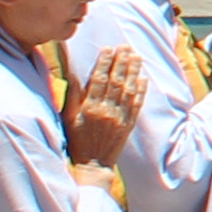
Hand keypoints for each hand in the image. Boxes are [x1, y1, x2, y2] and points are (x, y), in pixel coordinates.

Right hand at [58, 42, 151, 169]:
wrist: (94, 165)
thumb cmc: (76, 140)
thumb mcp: (68, 118)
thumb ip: (73, 97)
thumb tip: (74, 75)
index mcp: (89, 108)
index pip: (99, 80)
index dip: (104, 63)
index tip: (108, 48)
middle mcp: (106, 111)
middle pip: (116, 81)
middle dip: (121, 62)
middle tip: (125, 46)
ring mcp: (120, 117)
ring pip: (128, 90)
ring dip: (133, 71)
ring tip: (136, 56)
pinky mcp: (129, 124)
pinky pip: (137, 104)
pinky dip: (141, 90)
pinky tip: (143, 78)